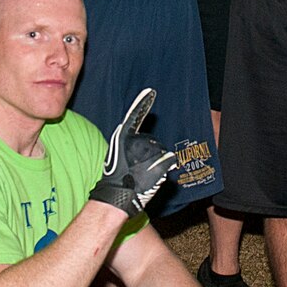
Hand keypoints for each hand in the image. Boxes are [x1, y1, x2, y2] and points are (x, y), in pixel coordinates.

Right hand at [88, 89, 177, 215]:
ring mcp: (148, 149)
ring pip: (162, 152)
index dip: (142, 102)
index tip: (151, 91)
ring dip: (157, 164)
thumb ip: (131, 148)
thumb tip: (142, 147)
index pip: (134, 115)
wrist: (116, 195)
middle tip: (137, 170)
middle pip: (152, 142)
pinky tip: (153, 176)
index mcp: (123, 136)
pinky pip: (170, 160)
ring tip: (142, 175)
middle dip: (150, 155)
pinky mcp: (159, 159)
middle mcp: (135, 139)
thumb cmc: (116, 179)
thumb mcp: (118, 157)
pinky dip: (166, 168)